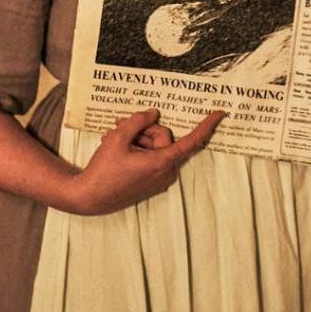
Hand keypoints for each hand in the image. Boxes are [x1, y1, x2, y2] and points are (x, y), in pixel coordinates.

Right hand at [72, 108, 223, 214]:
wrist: (90, 197)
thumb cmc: (104, 169)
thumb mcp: (118, 138)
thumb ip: (138, 121)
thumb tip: (153, 113)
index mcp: (161, 162)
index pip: (191, 142)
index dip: (206, 126)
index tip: (220, 113)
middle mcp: (165, 173)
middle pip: (163, 137)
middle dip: (143, 128)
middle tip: (120, 124)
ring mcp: (159, 179)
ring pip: (156, 146)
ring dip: (136, 137)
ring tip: (112, 135)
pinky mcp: (151, 182)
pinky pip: (151, 157)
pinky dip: (137, 149)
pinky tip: (117, 146)